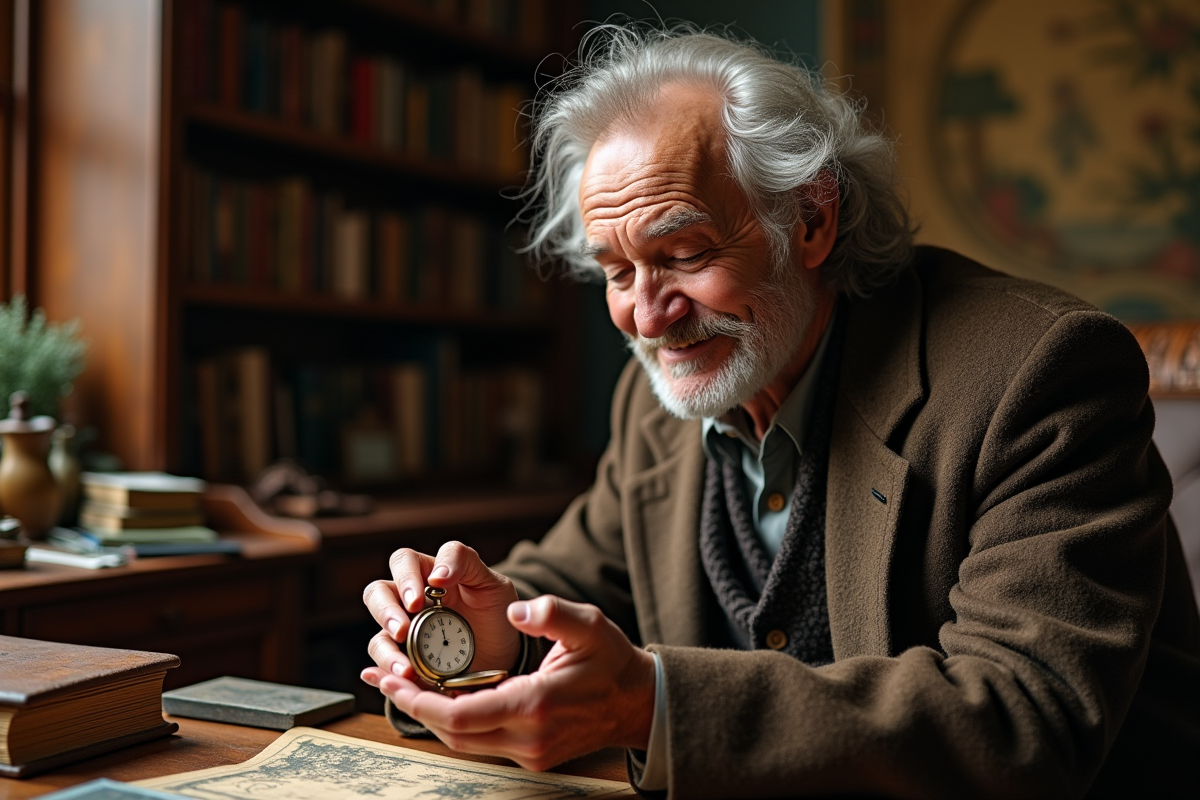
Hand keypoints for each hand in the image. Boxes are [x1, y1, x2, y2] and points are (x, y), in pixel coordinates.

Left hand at [361, 595, 655, 771]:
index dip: (418, 701)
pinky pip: (482, 742)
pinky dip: (456, 723)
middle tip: (386, 679)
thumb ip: (552, 614)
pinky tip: (441, 699)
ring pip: (464, 742)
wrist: (639, 702)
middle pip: (452, 734)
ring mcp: (530, 752)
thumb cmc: (612, 661)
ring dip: (432, 717)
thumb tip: (517, 611)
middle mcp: (528, 737)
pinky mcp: (532, 756)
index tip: (393, 679)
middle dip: (414, 708)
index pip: (458, 715)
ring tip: (405, 686)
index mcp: (534, 704)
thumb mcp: (588, 625)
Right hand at [362, 541, 520, 683]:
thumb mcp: (492, 584)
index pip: (404, 562)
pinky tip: (400, 677)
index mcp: (428, 573)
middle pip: (378, 593)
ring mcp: (404, 629)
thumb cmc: (496, 613)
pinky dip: (387, 670)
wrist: (505, 657)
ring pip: (378, 631)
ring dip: (385, 648)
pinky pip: (385, 662)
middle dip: (386, 610)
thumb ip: (466, 564)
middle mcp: (409, 599)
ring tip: (405, 667)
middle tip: (401, 629)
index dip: (407, 576)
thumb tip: (436, 575)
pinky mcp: (405, 658)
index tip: (426, 593)